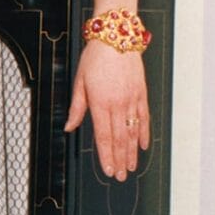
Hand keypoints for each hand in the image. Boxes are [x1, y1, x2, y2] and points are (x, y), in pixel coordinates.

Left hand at [65, 44, 149, 180]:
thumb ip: (77, 107)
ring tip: (131, 167)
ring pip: (132, 132)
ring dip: (131, 152)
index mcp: (100, 103)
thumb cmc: (95, 58)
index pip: (103, 137)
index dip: (106, 156)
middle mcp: (118, 104)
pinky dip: (144, 133)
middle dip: (119, 160)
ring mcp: (132, 100)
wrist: (116, 37)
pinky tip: (142, 146)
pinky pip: (144, 118)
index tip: (109, 170)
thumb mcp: (79, 82)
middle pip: (119, 139)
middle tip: (121, 176)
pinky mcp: (141, 93)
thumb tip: (69, 127)